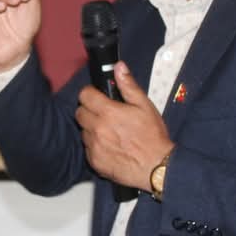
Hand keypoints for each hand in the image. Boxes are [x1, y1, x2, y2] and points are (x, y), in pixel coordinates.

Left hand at [76, 62, 173, 190]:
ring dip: (91, 129)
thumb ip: (128, 85)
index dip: (90, 94)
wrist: (156, 168)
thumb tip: (119, 67)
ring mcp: (94, 146)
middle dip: (89, 110)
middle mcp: (97, 129)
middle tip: (104, 114)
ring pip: (83, 131)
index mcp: (108, 112)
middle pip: (79, 113)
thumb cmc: (153, 137)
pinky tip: (110, 146)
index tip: (97, 96)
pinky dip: (95, 146)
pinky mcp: (94, 161)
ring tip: (110, 132)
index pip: (84, 95)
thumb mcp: (145, 106)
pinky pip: (87, 149)